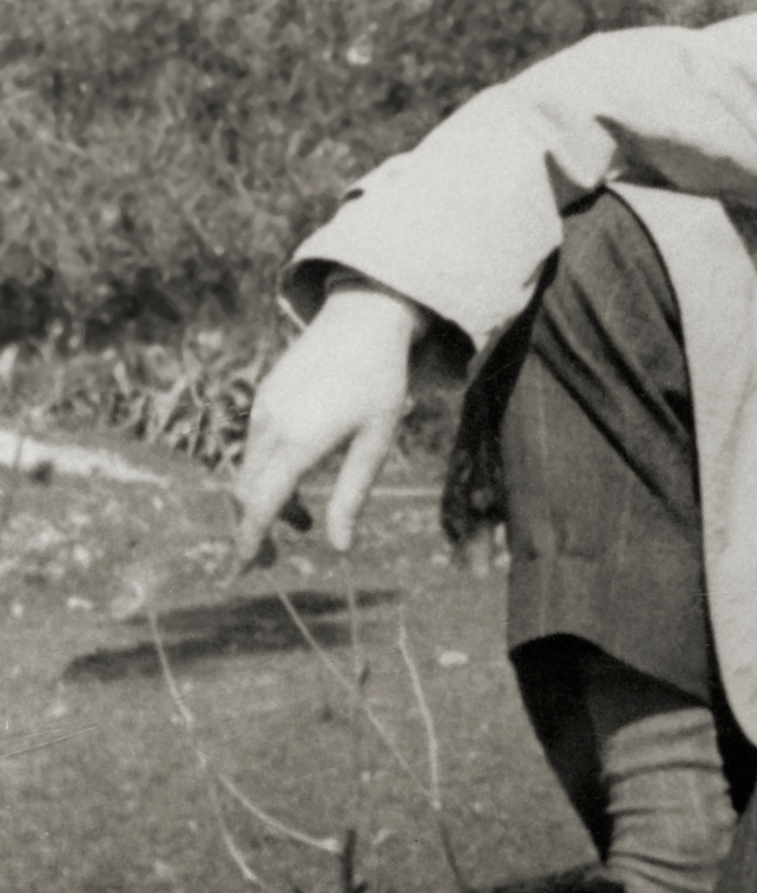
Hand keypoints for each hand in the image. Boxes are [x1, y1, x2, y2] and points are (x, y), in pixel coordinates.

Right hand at [230, 280, 428, 568]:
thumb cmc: (380, 384)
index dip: (248, 541)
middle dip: (254, 529)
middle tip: (273, 558)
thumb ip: (352, 496)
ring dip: (265, 502)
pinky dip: (266, 474)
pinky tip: (297, 480)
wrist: (362, 320)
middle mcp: (269, 426)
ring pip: (247, 471)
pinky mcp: (263, 398)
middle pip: (246, 493)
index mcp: (298, 442)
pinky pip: (253, 447)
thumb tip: (339, 547)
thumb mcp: (376, 443)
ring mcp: (262, 409)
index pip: (261, 505)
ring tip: (303, 520)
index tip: (239, 572)